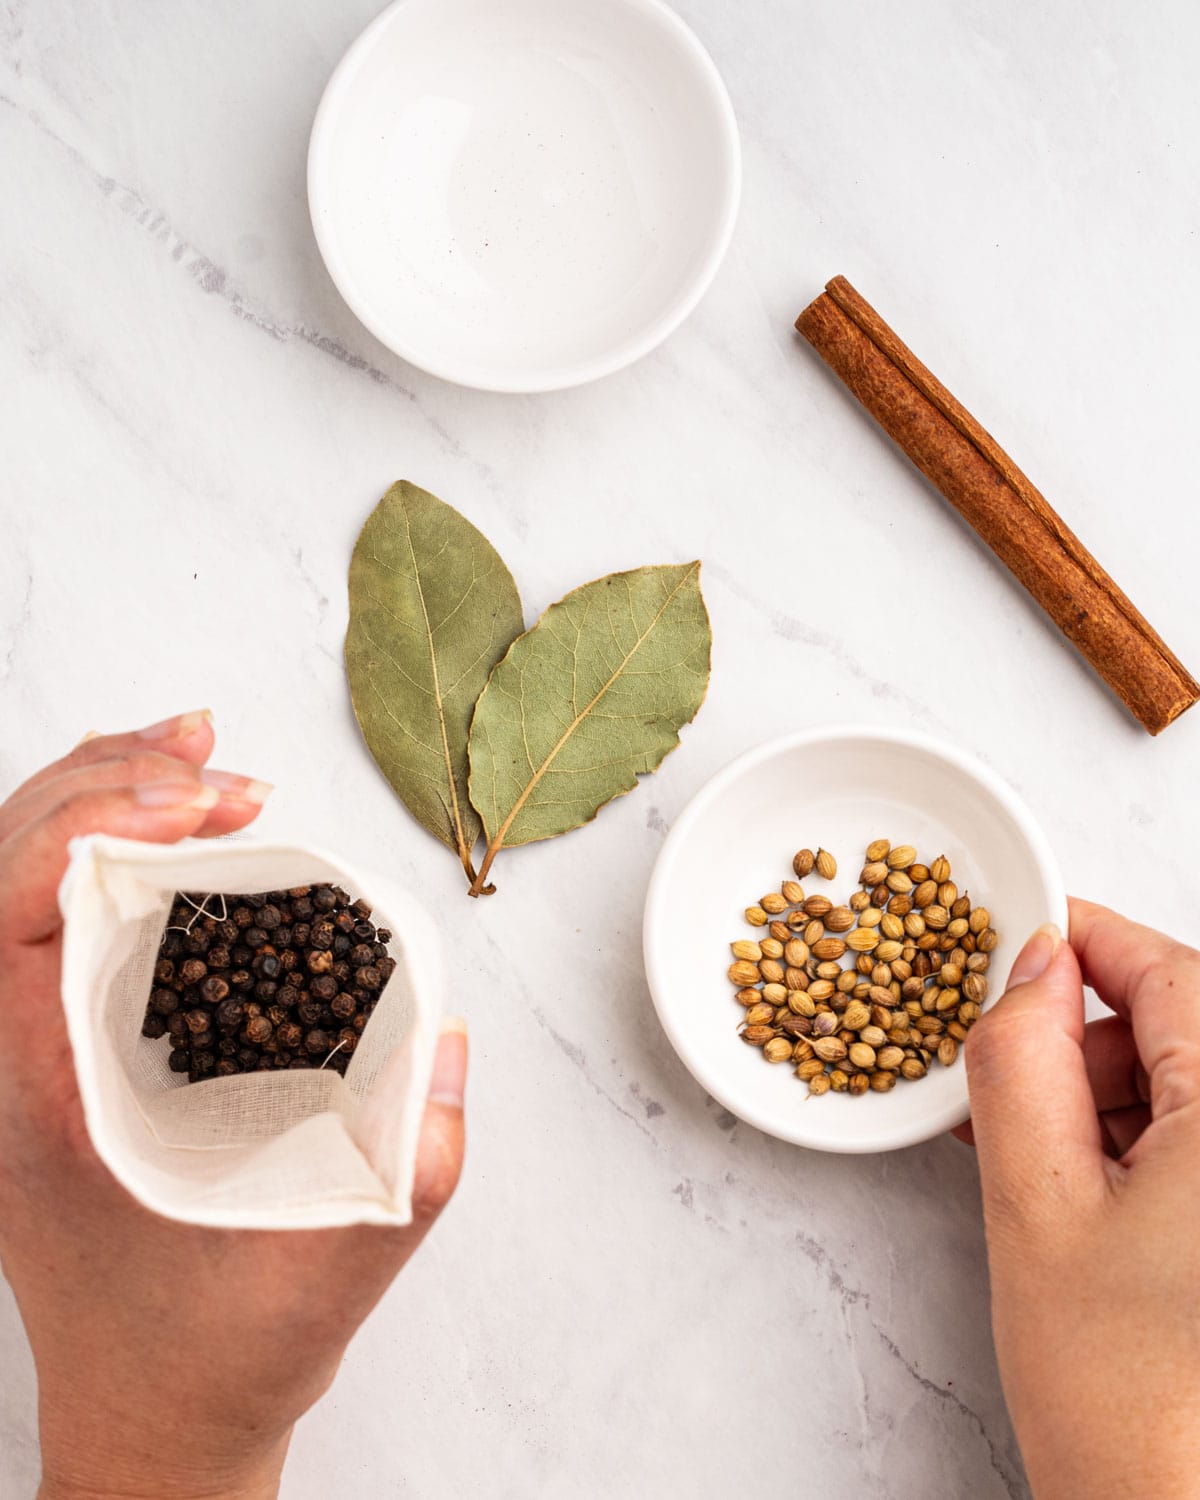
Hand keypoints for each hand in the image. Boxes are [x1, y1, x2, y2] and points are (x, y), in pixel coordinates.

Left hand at [0, 713, 466, 1499]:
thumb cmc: (211, 1361)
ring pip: (23, 882)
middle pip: (8, 870)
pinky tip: (174, 817)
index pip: (10, 918)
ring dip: (101, 796)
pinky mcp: (62, 1054)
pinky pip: (56, 918)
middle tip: (222, 771)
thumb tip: (442, 1041)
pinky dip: (107, 847)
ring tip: (201, 757)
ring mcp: (30, 1057)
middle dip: (109, 786)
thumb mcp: (327, 1278)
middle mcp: (14, 1066)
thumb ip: (408, 1175)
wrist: (156, 1423)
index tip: (198, 806)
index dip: (90, 827)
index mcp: (43, 1105)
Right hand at [960, 898, 1199, 1498]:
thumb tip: (1028, 965)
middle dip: (1080, 1041)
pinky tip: (1082, 1197)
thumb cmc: (1134, 1404)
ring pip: (1180, 1085)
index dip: (1079, 940)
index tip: (1011, 940)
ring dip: (1102, 1101)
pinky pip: (1191, 1144)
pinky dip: (1132, 1149)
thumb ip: (1020, 1062)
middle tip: (1004, 1096)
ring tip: (1042, 1174)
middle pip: (1174, 1025)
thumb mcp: (1038, 1205)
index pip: (1166, 968)